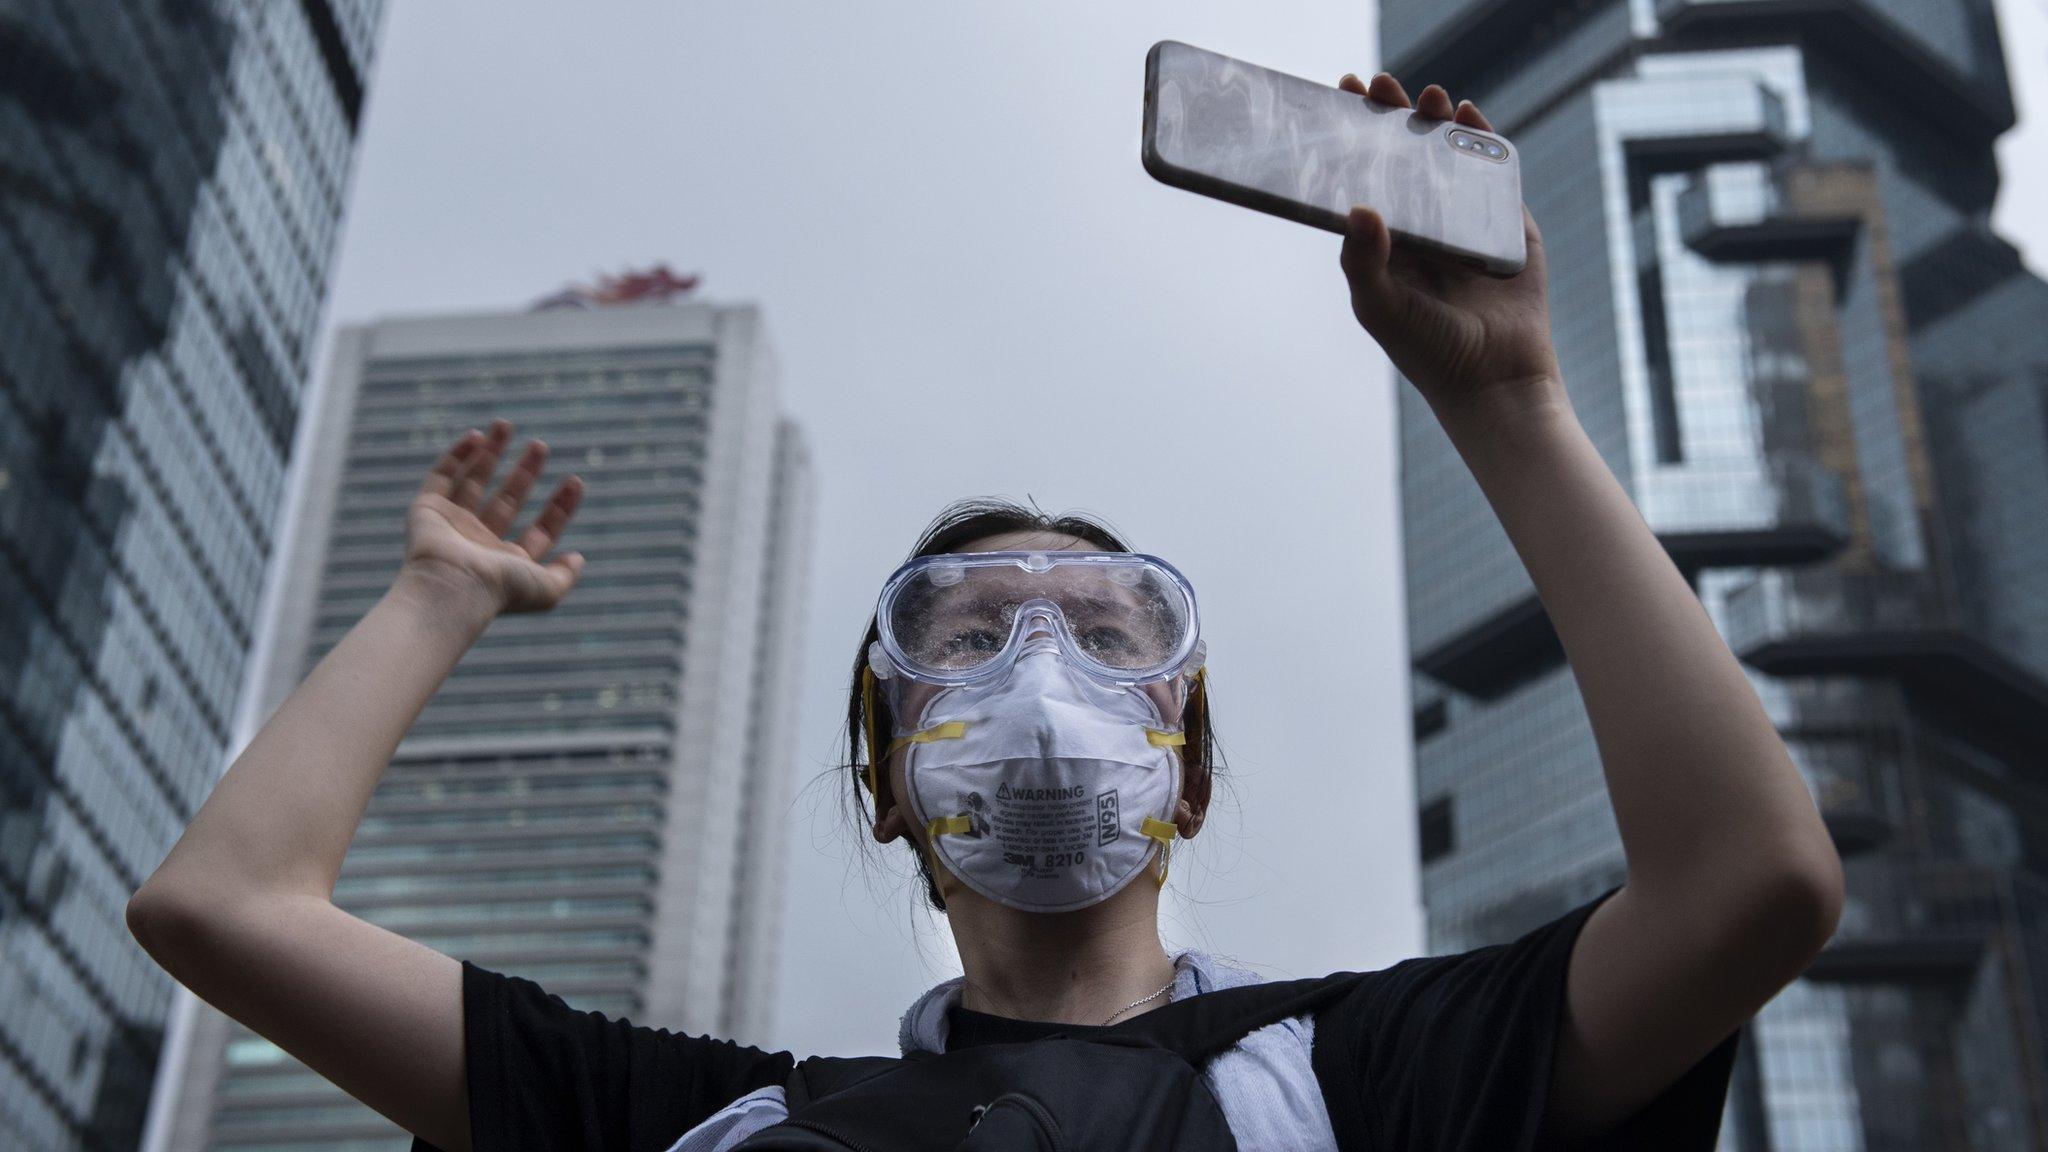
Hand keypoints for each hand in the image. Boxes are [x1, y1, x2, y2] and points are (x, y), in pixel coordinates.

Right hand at [400, 419, 585, 616]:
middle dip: (526, 471)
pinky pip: (441, 476)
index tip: (576, 480)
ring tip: (506, 424)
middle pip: (509, 498)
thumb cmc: (499, 590)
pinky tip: (477, 436)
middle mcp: (481, 543)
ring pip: (475, 481)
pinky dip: (457, 455)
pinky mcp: (427, 510)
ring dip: (491, 453)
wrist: (450, 587)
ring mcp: (453, 525)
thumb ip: (565, 576)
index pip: (540, 530)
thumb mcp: (546, 590)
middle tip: (541, 446)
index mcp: (509, 563)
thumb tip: (578, 557)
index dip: (560, 506)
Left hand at [1336, 73, 1563, 432]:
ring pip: (1449, 158)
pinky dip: (1484, 140)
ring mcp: (1467, 221)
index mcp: (1386, 242)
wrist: (1494, 378)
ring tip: (1426, 98)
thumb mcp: (1382, 305)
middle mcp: (1423, 226)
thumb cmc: (1429, 349)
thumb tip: (1357, 207)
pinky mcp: (1508, 223)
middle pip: (1405, 158)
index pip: (1365, 178)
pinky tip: (1470, 116)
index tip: (1342, 99)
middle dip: (1394, 120)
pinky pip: (1495, 172)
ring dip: (1437, 123)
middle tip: (1382, 86)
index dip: (1356, 140)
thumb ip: (1363, 260)